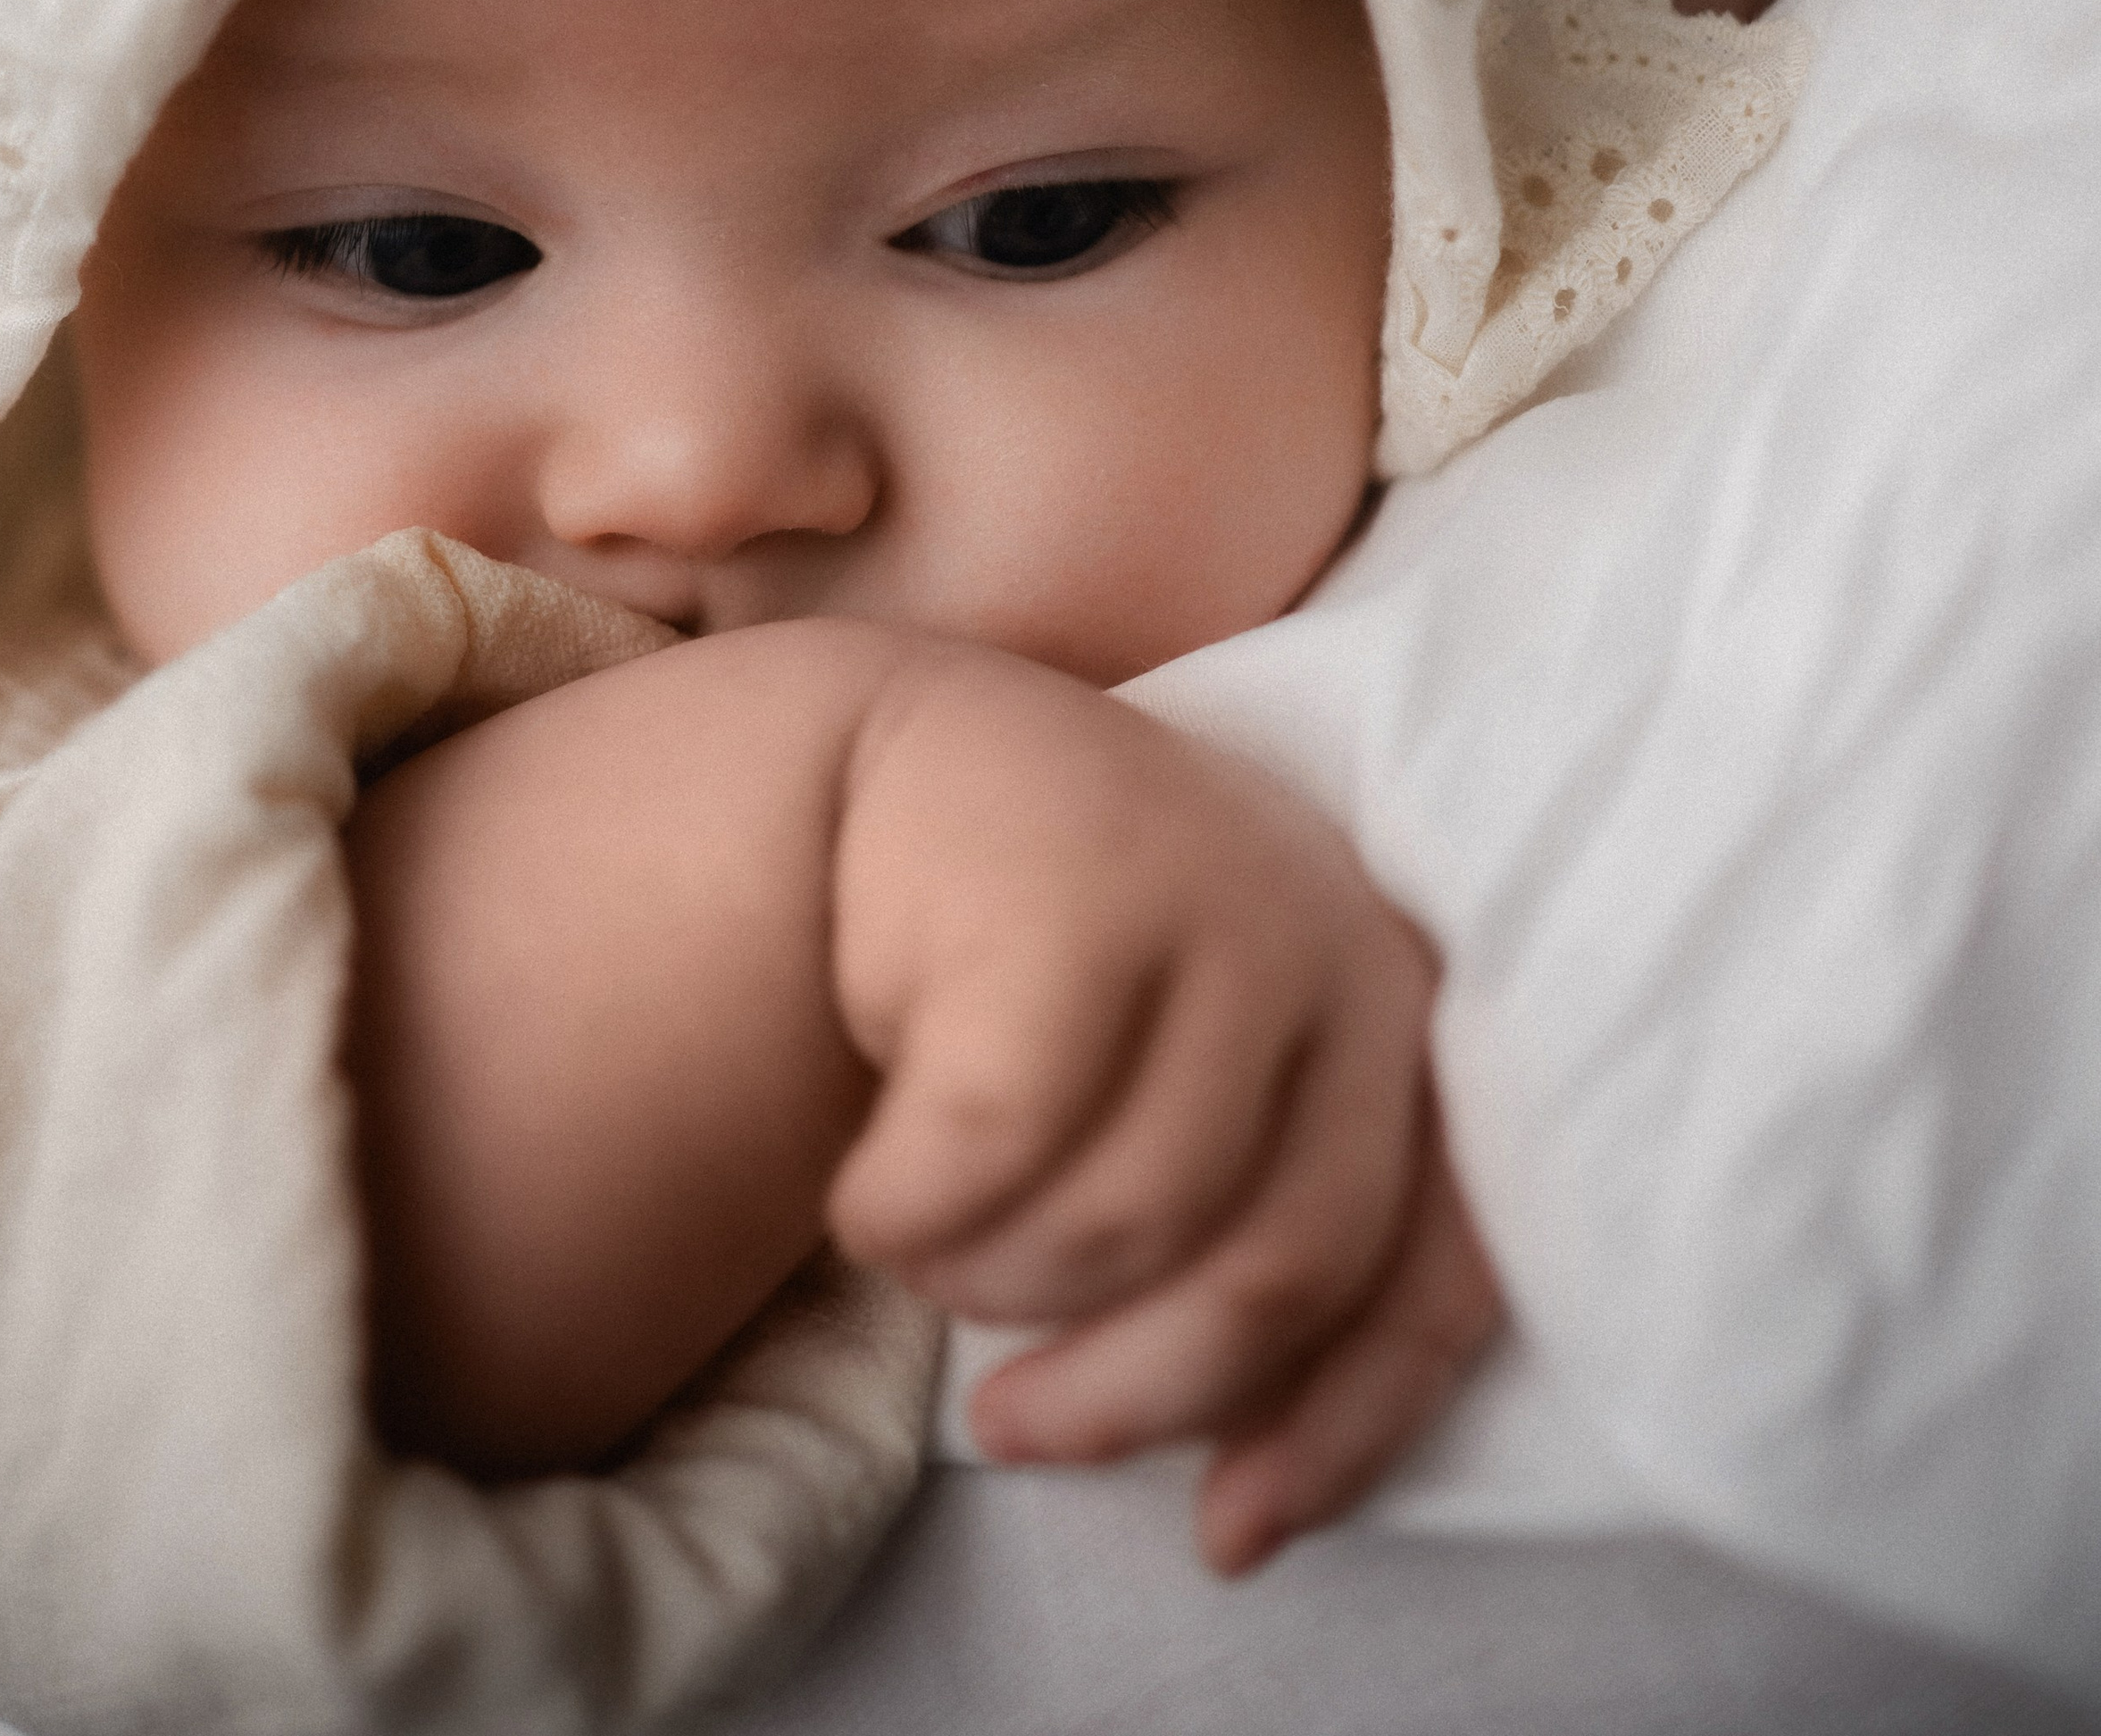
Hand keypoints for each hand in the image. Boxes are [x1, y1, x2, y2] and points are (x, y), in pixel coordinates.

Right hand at [823, 650, 1494, 1556]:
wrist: (919, 771)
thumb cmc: (1074, 983)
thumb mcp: (1201, 1101)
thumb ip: (1247, 1251)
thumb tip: (1241, 1526)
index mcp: (1400, 1017)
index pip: (1432, 1273)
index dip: (1342, 1435)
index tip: (1223, 1537)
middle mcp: (1341, 947)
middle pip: (1275, 1270)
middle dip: (1130, 1396)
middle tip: (1010, 1424)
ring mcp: (1216, 899)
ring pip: (1122, 1223)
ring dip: (994, 1286)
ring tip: (933, 1250)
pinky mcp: (1075, 885)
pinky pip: (991, 1146)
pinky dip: (909, 1211)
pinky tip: (874, 1193)